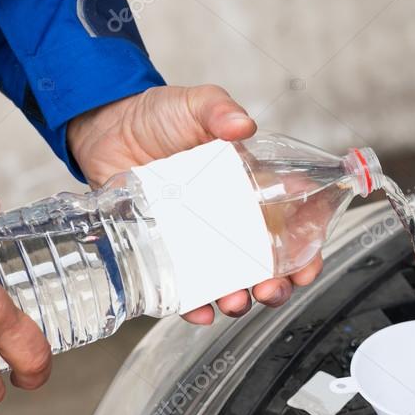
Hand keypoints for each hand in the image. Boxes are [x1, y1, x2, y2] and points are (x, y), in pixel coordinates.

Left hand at [67, 85, 321, 323]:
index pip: (291, 224)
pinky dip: (194, 306)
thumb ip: (218, 109)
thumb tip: (242, 124)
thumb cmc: (157, 116)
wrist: (107, 128)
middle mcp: (230, 220)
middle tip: (271, 289)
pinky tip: (198, 311)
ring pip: (230, 282)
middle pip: (266, 263)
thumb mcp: (194, 104)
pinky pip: (184, 288)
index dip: (306, 249)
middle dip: (276, 284)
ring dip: (239, 299)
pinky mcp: (167, 251)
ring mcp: (199, 239)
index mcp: (250, 189)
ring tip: (236, 301)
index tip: (307, 265)